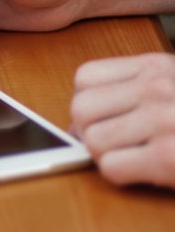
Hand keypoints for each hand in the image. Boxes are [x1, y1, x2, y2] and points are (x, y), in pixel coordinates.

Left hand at [71, 53, 174, 188]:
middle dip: (90, 132)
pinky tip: (147, 170)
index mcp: (157, 66)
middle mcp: (158, 87)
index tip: (103, 119)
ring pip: (92, 139)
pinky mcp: (169, 157)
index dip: (87, 104)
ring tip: (136, 156)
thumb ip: (129, 93)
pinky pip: (110, 167)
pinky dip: (122, 174)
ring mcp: (163, 120)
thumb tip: (75, 125)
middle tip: (117, 144)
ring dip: (106, 155)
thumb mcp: (171, 88)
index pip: (85, 78)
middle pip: (80, 109)